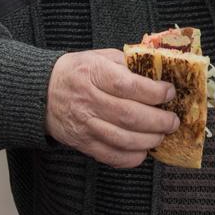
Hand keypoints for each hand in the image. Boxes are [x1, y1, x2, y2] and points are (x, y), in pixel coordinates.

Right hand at [45, 48, 179, 167]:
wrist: (41, 92)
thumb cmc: (78, 72)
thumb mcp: (101, 57)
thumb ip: (129, 62)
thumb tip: (161, 70)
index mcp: (93, 73)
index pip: (127, 85)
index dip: (153, 92)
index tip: (169, 92)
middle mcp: (87, 100)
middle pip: (129, 115)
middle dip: (158, 120)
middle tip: (173, 120)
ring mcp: (84, 125)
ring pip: (122, 139)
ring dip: (149, 140)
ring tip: (162, 135)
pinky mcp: (82, 143)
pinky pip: (110, 156)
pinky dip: (131, 157)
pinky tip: (143, 150)